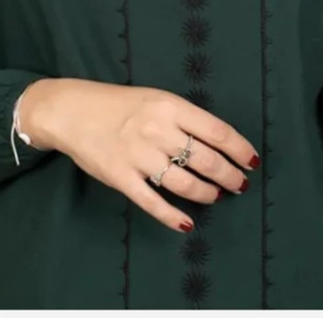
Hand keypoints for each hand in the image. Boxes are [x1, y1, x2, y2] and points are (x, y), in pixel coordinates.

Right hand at [19, 78, 259, 232]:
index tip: (251, 161)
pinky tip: (187, 224)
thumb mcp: (155, 98)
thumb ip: (183, 117)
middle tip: (239, 184)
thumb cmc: (118, 103)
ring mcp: (139, 156)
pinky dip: (173, 217)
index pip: (217, 131)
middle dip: (229, 176)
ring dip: (207, 194)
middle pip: (206, 160)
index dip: (239, 150)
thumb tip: (216, 142)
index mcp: (170, 106)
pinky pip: (153, 203)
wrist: (71, 110)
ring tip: (215, 196)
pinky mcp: (121, 178)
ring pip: (185, 184)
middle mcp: (158, 130)